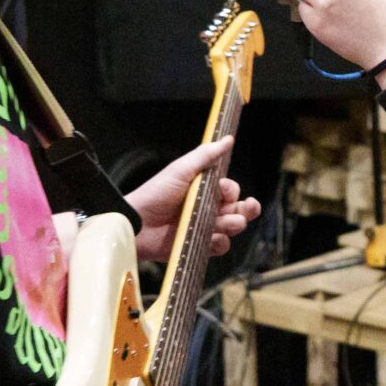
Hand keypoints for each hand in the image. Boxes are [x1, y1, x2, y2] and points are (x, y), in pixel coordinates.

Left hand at [124, 138, 260, 262]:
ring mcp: (204, 228)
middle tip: (248, 208)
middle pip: (239, 210)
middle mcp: (208, 209)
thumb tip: (227, 139)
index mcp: (205, 190)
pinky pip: (220, 246)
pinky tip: (210, 237)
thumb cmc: (156, 193)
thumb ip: (205, 155)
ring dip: (232, 224)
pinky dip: (219, 242)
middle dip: (248, 208)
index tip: (223, 190)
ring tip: (220, 223)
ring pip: (233, 228)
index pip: (231, 191)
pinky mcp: (199, 246)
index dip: (232, 191)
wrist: (137, 223)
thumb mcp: (181, 170)